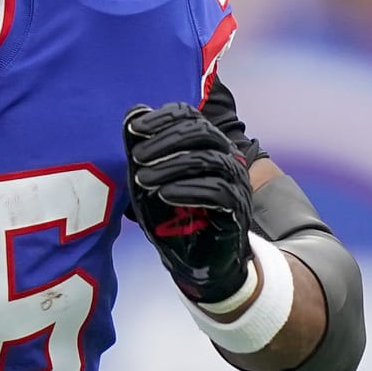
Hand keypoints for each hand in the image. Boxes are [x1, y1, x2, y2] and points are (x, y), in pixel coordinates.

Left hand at [123, 102, 252, 302]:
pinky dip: (188, 190)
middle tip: (137, 156)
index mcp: (205, 144)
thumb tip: (133, 110)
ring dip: (171, 166)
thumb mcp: (149, 181)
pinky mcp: (237, 208)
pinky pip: (219, 192)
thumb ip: (143, 149)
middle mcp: (226, 157)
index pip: (189, 116)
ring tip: (142, 179)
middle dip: (165, 141)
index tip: (134, 128)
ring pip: (209, 160)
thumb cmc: (172, 216)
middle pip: (202, 132)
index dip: (162, 118)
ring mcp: (235, 182)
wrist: (195, 260)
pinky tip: (164, 194)